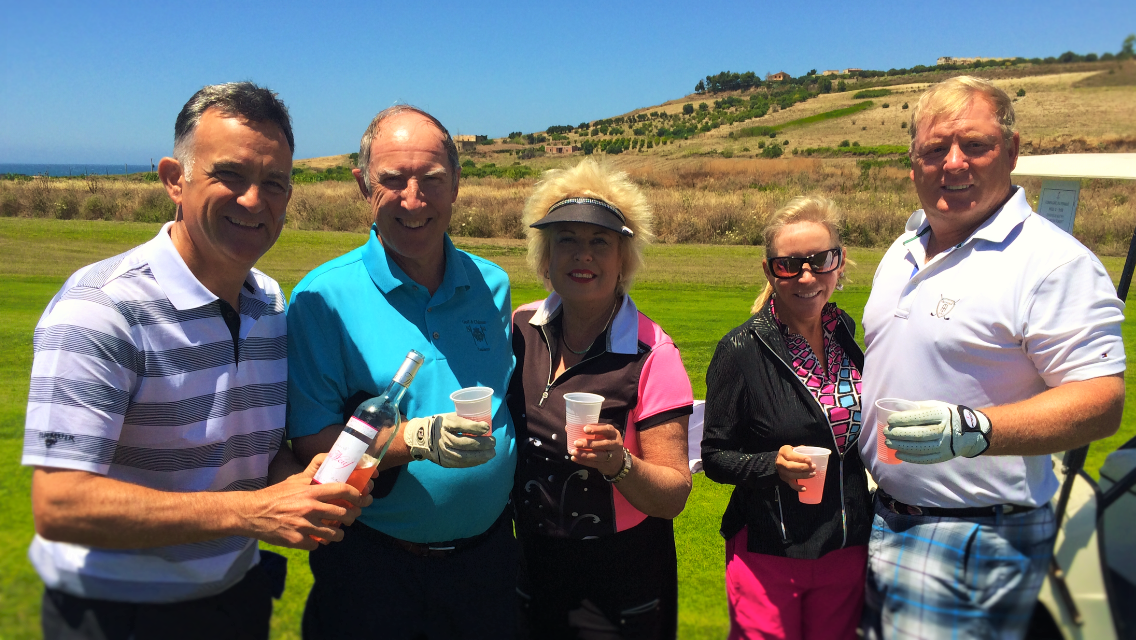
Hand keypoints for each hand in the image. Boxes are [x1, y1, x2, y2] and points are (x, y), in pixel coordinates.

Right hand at [239, 453, 367, 549]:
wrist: (252, 513)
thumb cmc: (275, 494)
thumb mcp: (295, 479)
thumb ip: (313, 471)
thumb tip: (330, 457)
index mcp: (311, 491)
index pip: (343, 490)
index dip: (358, 495)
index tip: (363, 499)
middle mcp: (310, 508)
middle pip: (343, 514)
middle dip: (352, 516)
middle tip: (351, 517)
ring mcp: (304, 526)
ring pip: (334, 534)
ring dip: (338, 534)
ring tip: (337, 532)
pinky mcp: (297, 540)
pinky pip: (317, 545)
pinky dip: (318, 543)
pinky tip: (315, 539)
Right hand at [403, 413, 495, 467]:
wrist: (424, 437)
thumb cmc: (444, 424)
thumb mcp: (451, 417)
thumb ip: (465, 420)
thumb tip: (486, 425)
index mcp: (445, 423)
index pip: (460, 425)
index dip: (475, 427)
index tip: (487, 427)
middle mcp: (443, 438)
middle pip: (464, 442)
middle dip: (482, 443)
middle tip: (493, 442)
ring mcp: (443, 451)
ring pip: (463, 456)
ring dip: (480, 455)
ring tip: (492, 453)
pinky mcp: (445, 461)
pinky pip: (461, 463)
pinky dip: (474, 462)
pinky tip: (484, 459)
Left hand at [570, 424, 624, 476]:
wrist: (617, 461)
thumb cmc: (605, 442)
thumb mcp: (602, 435)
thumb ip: (588, 431)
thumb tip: (568, 427)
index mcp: (614, 433)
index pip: (607, 429)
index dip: (596, 429)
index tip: (585, 429)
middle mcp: (615, 444)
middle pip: (603, 444)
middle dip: (589, 443)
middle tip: (576, 442)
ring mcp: (612, 456)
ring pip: (598, 455)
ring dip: (585, 454)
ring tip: (574, 452)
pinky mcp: (607, 465)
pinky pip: (594, 464)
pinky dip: (583, 461)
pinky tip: (575, 458)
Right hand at [775, 445, 815, 491]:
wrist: (780, 459)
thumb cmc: (791, 453)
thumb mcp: (794, 448)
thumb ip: (801, 450)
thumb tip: (812, 454)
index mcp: (783, 452)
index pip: (791, 456)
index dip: (800, 458)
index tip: (809, 460)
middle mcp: (780, 462)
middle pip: (791, 466)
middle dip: (803, 467)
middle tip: (813, 467)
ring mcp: (781, 471)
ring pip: (791, 475)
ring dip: (803, 476)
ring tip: (812, 474)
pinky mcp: (784, 478)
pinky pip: (790, 484)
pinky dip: (797, 487)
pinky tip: (804, 488)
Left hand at [885, 400, 991, 463]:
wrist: (970, 432)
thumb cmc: (946, 415)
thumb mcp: (935, 406)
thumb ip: (917, 408)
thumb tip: (895, 408)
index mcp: (941, 415)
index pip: (919, 417)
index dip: (902, 419)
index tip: (890, 420)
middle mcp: (944, 430)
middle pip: (918, 434)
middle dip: (898, 434)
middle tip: (886, 432)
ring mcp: (945, 445)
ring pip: (920, 447)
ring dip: (901, 446)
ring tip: (888, 443)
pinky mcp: (944, 456)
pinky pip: (925, 458)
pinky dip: (910, 457)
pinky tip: (898, 454)